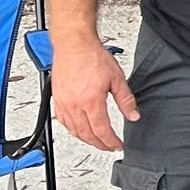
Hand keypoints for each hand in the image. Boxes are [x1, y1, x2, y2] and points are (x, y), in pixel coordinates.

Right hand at [51, 30, 139, 151]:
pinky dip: (72, 130)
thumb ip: (126, 100)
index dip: (111, 142)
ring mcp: (63, 103)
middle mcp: (74, 105)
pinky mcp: (56, 99)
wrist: (74, 44)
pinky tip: (79, 130)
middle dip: (99, 144)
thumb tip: (133, 115)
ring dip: (86, 139)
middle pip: (86, 134)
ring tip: (97, 141)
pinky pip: (62, 121)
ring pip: (73, 130)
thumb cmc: (92, 56)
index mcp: (90, 101)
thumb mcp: (117, 78)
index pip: (102, 131)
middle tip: (109, 146)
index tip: (117, 145)